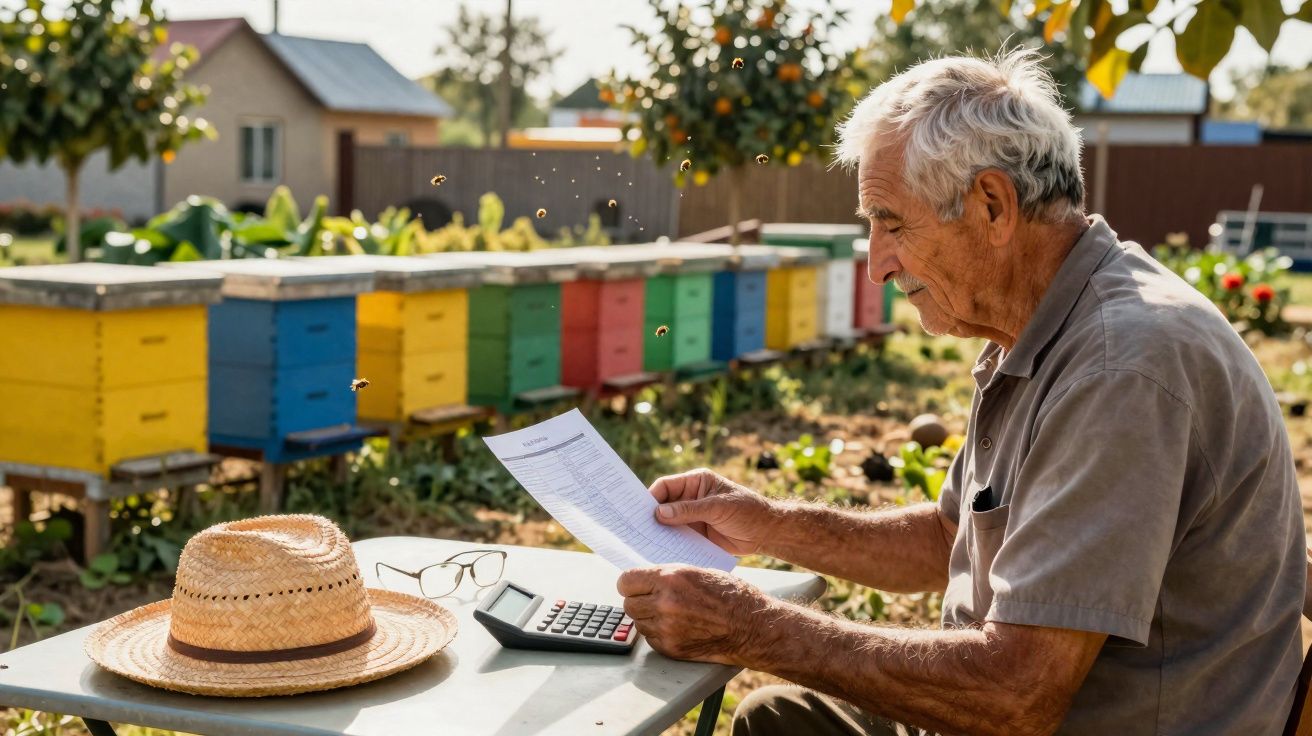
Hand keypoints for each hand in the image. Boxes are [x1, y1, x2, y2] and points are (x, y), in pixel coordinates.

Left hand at [617, 564, 769, 664]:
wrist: (750, 625)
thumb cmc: (730, 595)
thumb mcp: (697, 572)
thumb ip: (668, 576)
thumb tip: (644, 579)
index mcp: (670, 578)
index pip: (626, 581)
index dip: (630, 583)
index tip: (634, 585)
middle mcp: (665, 603)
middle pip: (628, 604)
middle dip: (638, 601)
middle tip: (651, 599)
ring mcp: (667, 628)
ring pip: (638, 622)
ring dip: (648, 618)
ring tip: (669, 613)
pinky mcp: (672, 648)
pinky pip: (650, 638)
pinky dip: (658, 633)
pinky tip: (676, 626)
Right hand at [648, 468, 776, 554]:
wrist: (766, 532)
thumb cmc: (747, 510)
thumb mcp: (718, 507)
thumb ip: (689, 510)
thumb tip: (659, 513)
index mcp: (695, 483)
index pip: (665, 486)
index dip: (651, 498)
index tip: (637, 512)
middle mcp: (690, 498)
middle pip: (662, 505)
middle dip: (650, 516)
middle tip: (634, 529)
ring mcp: (692, 517)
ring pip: (667, 524)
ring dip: (658, 532)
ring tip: (643, 543)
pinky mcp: (696, 534)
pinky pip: (677, 538)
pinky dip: (669, 544)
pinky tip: (660, 552)